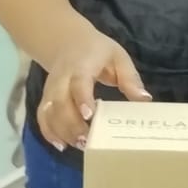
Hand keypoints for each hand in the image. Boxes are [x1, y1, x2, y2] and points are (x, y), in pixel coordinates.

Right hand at [38, 30, 149, 150]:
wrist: (68, 42)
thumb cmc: (98, 51)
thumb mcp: (118, 57)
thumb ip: (130, 78)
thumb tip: (145, 100)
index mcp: (81, 65)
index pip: (78, 82)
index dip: (82, 99)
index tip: (89, 117)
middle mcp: (61, 78)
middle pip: (60, 102)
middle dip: (72, 124)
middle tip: (87, 140)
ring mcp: (50, 90)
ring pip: (49, 112)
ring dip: (62, 131)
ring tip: (80, 145)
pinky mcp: (46, 99)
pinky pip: (42, 117)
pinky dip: (49, 132)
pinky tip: (62, 145)